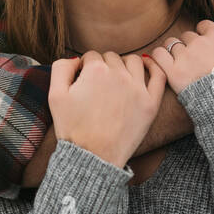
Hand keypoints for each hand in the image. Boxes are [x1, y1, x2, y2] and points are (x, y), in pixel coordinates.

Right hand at [48, 51, 166, 168]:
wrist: (93, 157)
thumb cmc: (72, 129)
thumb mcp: (54, 96)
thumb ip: (61, 68)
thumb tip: (77, 60)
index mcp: (95, 71)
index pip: (91, 56)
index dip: (85, 67)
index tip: (84, 80)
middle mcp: (118, 75)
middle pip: (111, 58)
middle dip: (103, 66)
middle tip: (98, 85)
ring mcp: (137, 89)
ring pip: (134, 61)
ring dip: (124, 65)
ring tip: (118, 78)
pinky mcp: (151, 103)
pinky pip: (159, 75)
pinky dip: (153, 67)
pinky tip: (146, 67)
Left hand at [149, 13, 213, 94]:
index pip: (204, 27)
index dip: (205, 38)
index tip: (209, 51)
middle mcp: (200, 43)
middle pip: (188, 36)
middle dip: (191, 47)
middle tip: (196, 64)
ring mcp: (186, 57)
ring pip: (171, 44)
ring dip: (175, 53)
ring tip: (182, 67)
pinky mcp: (173, 73)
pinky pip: (158, 55)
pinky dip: (159, 59)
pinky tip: (166, 67)